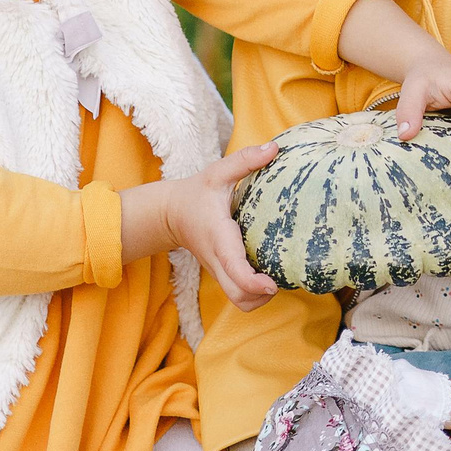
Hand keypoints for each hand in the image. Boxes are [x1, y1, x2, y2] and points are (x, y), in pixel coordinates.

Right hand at [121, 143, 278, 309]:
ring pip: (239, 302)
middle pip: (238, 297)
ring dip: (259, 299)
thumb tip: (274, 148)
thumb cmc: (196, 193)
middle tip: (281, 279)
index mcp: (219, 238)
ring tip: (276, 279)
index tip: (271, 284)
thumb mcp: (217, 172)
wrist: (169, 213)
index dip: (253, 282)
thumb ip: (244, 161)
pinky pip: (237, 295)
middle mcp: (218, 261)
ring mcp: (218, 271)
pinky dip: (253, 295)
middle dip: (262, 297)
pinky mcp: (220, 274)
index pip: (234, 270)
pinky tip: (267, 276)